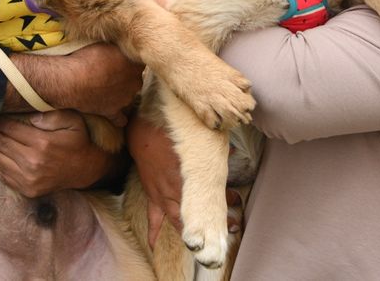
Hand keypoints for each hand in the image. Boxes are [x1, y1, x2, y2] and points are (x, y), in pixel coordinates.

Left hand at [0, 110, 113, 197]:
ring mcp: (29, 179)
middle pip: (0, 144)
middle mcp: (33, 162)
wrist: (86, 170)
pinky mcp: (27, 190)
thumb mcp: (72, 120)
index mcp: (42, 143)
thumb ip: (51, 115)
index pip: (10, 129)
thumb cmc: (77, 141)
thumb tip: (30, 117)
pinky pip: (2, 176)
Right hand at [11, 43, 142, 123]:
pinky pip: (120, 118)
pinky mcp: (112, 111)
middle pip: (135, 77)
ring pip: (128, 94)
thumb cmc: (86, 55)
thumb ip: (119, 42)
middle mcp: (135, 81)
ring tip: (106, 85)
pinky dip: (119, 116)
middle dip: (126, 74)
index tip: (122, 55)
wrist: (71, 79)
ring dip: (121, 90)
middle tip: (111, 69)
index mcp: (135, 63)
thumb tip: (126, 35)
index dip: (130, 57)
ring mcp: (124, 98)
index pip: (140, 59)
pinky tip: (118, 116)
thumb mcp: (106, 41)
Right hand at [126, 113, 242, 247]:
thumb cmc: (169, 133)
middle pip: (196, 214)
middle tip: (230, 228)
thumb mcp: (195, 139)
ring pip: (178, 221)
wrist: (143, 133)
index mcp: (189, 178)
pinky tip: (153, 247)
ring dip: (190, 232)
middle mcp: (177, 192)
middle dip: (212, 224)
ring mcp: (163, 197)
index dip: (226, 200)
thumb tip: (232, 150)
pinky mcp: (152, 196)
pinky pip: (153, 218)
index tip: (236, 203)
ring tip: (204, 246)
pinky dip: (154, 233)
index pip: (211, 195)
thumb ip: (213, 149)